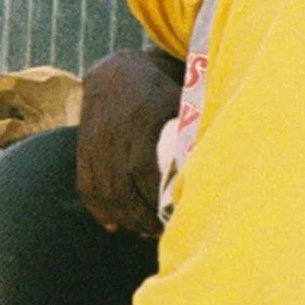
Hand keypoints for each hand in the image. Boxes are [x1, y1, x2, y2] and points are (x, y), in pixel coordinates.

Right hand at [76, 49, 181, 236]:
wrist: (113, 72)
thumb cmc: (157, 88)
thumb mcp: (180, 98)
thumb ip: (193, 125)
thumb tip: (222, 152)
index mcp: (138, 124)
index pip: (142, 170)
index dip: (154, 198)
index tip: (171, 216)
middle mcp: (111, 136)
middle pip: (121, 188)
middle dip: (139, 216)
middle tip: (158, 232)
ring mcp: (94, 144)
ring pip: (102, 191)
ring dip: (121, 216)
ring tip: (141, 230)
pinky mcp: (83, 150)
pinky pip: (85, 185)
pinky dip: (96, 208)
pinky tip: (111, 224)